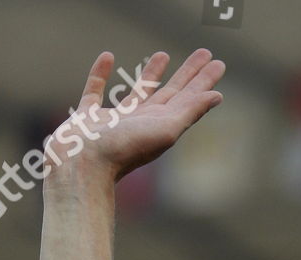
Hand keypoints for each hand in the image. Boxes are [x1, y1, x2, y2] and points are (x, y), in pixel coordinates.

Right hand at [45, 49, 225, 182]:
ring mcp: (114, 121)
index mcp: (161, 127)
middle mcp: (142, 124)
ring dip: (152, 74)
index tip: (218, 63)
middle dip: (188, 74)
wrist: (82, 165)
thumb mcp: (164, 130)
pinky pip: (95, 90)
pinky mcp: (87, 118)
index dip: (204, 81)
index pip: (189, 99)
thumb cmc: (123, 149)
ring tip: (164, 54)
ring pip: (138, 92)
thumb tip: (216, 96)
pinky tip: (108, 57)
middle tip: (204, 53)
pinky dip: (100, 73)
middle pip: (171, 94)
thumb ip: (189, 112)